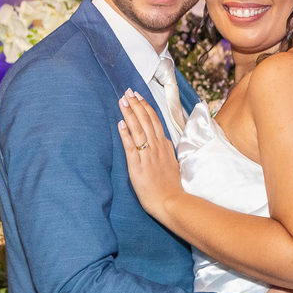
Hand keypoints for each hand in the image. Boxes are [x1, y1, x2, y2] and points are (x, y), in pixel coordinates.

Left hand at [117, 90, 182, 216]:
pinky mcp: (138, 166)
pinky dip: (125, 134)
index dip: (146, 107)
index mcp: (164, 146)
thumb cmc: (171, 187)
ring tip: (123, 101)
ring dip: (130, 113)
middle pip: (146, 121)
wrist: (172, 201)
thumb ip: (166, 151)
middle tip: (128, 92)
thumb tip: (163, 141)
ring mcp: (148, 156)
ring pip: (138, 129)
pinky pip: (131, 147)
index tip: (139, 96)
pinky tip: (120, 123)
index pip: (155, 121)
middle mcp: (156, 148)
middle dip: (136, 105)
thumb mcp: (172, 164)